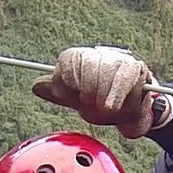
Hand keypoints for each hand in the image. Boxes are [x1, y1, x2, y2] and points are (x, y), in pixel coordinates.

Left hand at [33, 46, 154, 137]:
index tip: (67, 95)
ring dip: (104, 91)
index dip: (66, 75)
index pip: (70, 58)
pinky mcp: (137, 68)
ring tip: (105, 107)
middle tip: (87, 101)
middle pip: (88, 60)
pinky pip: (126, 74)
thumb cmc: (101, 105)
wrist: (129, 115)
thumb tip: (35, 86)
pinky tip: (112, 105)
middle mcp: (99, 56)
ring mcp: (119, 61)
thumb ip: (58, 93)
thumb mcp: (76, 101)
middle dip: (86, 84)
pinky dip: (118, 92)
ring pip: (107, 67)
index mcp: (81, 60)